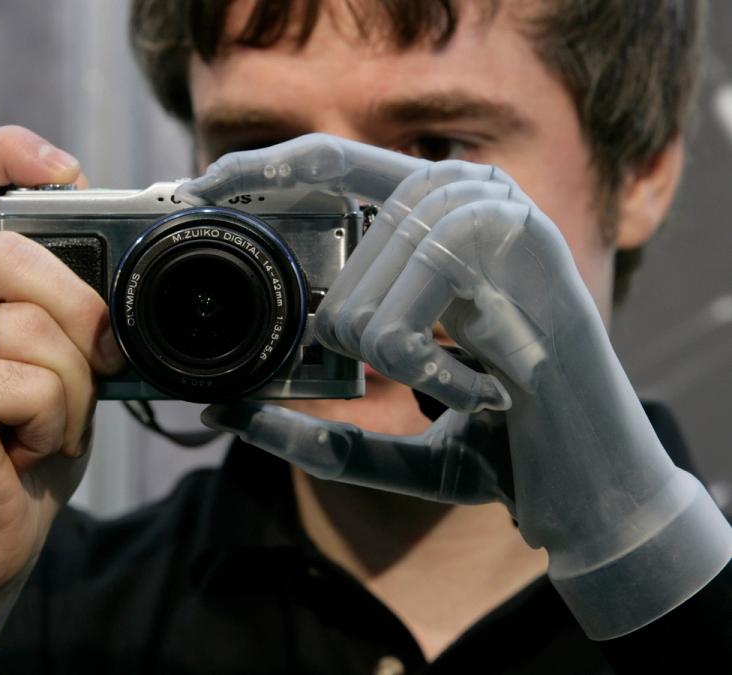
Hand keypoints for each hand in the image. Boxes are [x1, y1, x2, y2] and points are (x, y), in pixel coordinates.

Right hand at [0, 126, 124, 608]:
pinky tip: (20, 448)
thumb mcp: (41, 365)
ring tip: (42, 424)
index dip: (7, 151)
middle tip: (99, 363)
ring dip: (72, 387)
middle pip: (15, 250)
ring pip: (36, 324)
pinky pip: (32, 379)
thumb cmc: (9, 455)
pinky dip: (53, 421)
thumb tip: (114, 271)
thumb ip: (56, 309)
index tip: (65, 170)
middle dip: (83, 313)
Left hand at [179, 133, 731, 638]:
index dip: (260, 170)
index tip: (196, 191)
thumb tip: (223, 412)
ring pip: (354, 303)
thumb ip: (313, 426)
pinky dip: (425, 379)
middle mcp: (465, 191)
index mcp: (439, 213)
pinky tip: (480, 387)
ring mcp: (491, 209)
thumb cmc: (494, 444)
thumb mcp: (386, 437)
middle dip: (355, 339)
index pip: (330, 162)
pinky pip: (393, 326)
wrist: (592, 483)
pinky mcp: (508, 245)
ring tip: (463, 380)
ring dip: (396, 367)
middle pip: (332, 263)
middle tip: (429, 369)